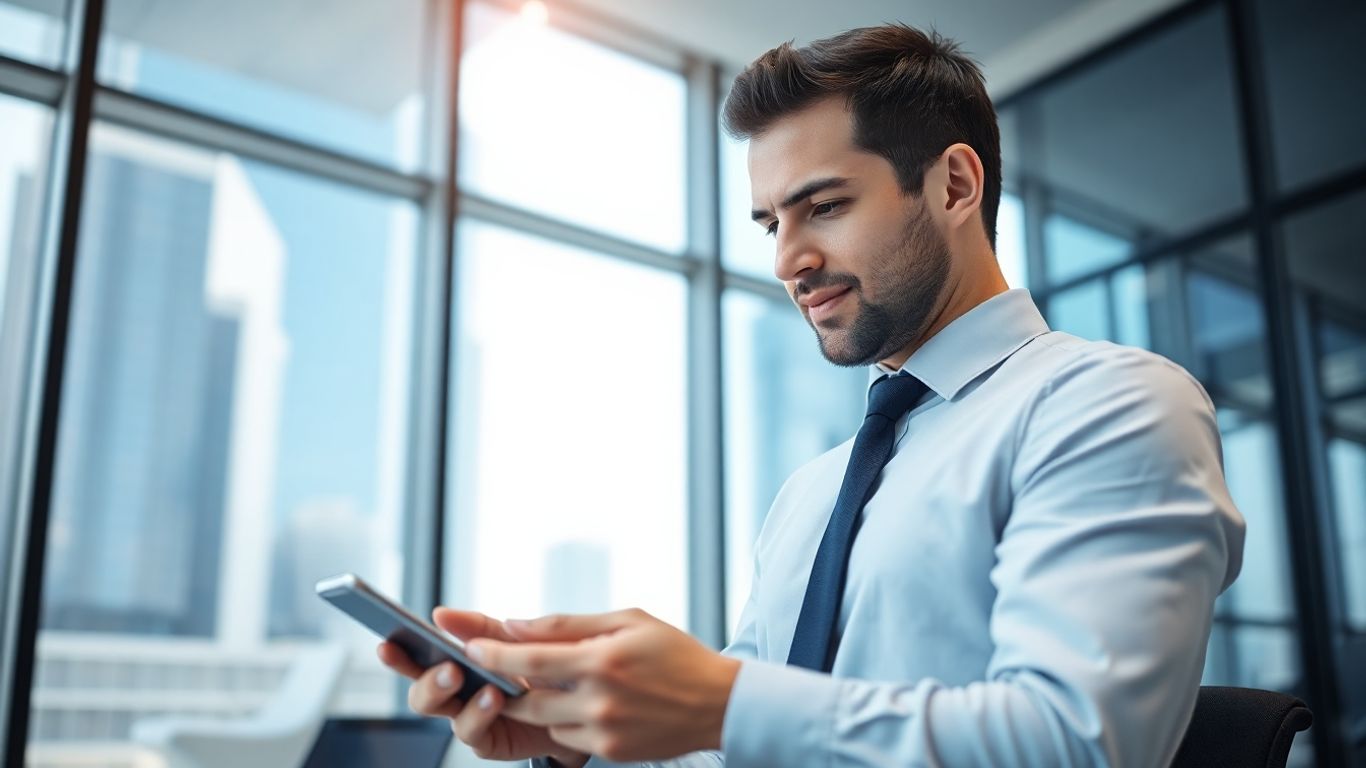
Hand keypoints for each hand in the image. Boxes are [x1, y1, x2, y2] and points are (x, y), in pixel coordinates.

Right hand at [376, 608, 589, 767]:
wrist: (578, 701)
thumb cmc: (539, 667)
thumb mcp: (511, 638)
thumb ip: (478, 627)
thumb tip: (440, 614)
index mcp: (455, 664)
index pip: (417, 658)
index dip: (398, 653)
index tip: (386, 642)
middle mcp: (456, 693)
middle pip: (420, 691)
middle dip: (423, 677)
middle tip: (444, 664)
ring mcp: (469, 717)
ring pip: (439, 711)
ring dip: (446, 692)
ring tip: (461, 674)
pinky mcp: (487, 739)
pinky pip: (471, 731)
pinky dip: (478, 712)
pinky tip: (493, 696)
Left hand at [466, 608, 741, 762]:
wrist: (719, 702)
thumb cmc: (674, 653)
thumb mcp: (628, 620)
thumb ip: (569, 624)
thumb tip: (515, 624)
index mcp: (601, 660)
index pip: (529, 658)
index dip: (493, 653)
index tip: (469, 646)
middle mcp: (599, 699)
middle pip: (526, 697)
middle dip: (507, 684)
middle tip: (500, 669)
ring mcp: (604, 731)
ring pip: (544, 720)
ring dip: (540, 702)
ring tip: (560, 683)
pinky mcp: (611, 753)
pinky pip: (567, 739)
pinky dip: (565, 721)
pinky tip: (588, 704)